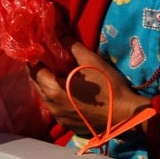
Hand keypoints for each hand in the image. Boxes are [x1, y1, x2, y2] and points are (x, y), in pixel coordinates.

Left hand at [28, 39, 147, 138]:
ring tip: (62, 74)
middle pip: (37, 84)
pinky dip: (58, 97)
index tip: (43, 48)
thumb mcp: (91, 61)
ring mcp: (58, 118)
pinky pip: (56, 107)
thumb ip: (71, 46)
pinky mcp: (67, 124)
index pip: (33, 69)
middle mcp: (51, 106)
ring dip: (49, 84)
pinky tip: (71, 91)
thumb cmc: (108, 86)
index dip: (36, 57)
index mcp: (52, 89)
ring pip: (46, 96)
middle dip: (42, 70)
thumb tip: (58, 34)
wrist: (125, 116)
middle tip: (52, 58)